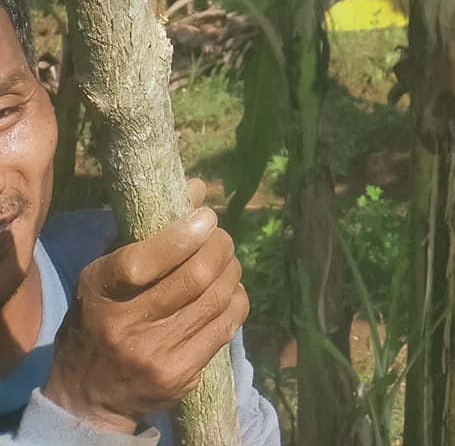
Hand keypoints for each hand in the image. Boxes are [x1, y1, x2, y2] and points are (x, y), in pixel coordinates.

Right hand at [43, 182, 246, 433]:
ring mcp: (154, 356)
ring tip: (225, 261)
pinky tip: (228, 292)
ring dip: (231, 270)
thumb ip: (145, 230)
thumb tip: (199, 188)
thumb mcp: (104, 272)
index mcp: (100, 292)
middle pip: (196, 276)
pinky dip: (235, 300)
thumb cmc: (98, 319)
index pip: (145, 261)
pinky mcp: (179, 377)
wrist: (87, 397)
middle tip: (220, 238)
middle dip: (220, 246)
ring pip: (217, 298)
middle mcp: (125, 327)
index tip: (205, 217)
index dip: (184, 234)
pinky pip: (225, 326)